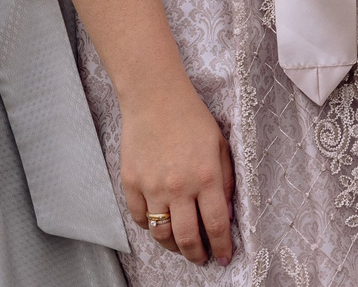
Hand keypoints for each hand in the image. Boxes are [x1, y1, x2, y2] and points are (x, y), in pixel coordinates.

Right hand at [119, 85, 236, 265]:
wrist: (155, 98)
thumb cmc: (192, 118)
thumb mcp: (221, 145)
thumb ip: (225, 180)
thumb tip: (226, 212)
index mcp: (206, 176)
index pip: (217, 224)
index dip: (222, 246)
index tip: (224, 257)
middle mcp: (179, 186)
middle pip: (187, 238)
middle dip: (197, 255)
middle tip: (202, 258)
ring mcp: (152, 187)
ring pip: (161, 234)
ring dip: (173, 246)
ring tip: (181, 245)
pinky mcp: (131, 183)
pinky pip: (140, 218)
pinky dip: (150, 227)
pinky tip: (159, 223)